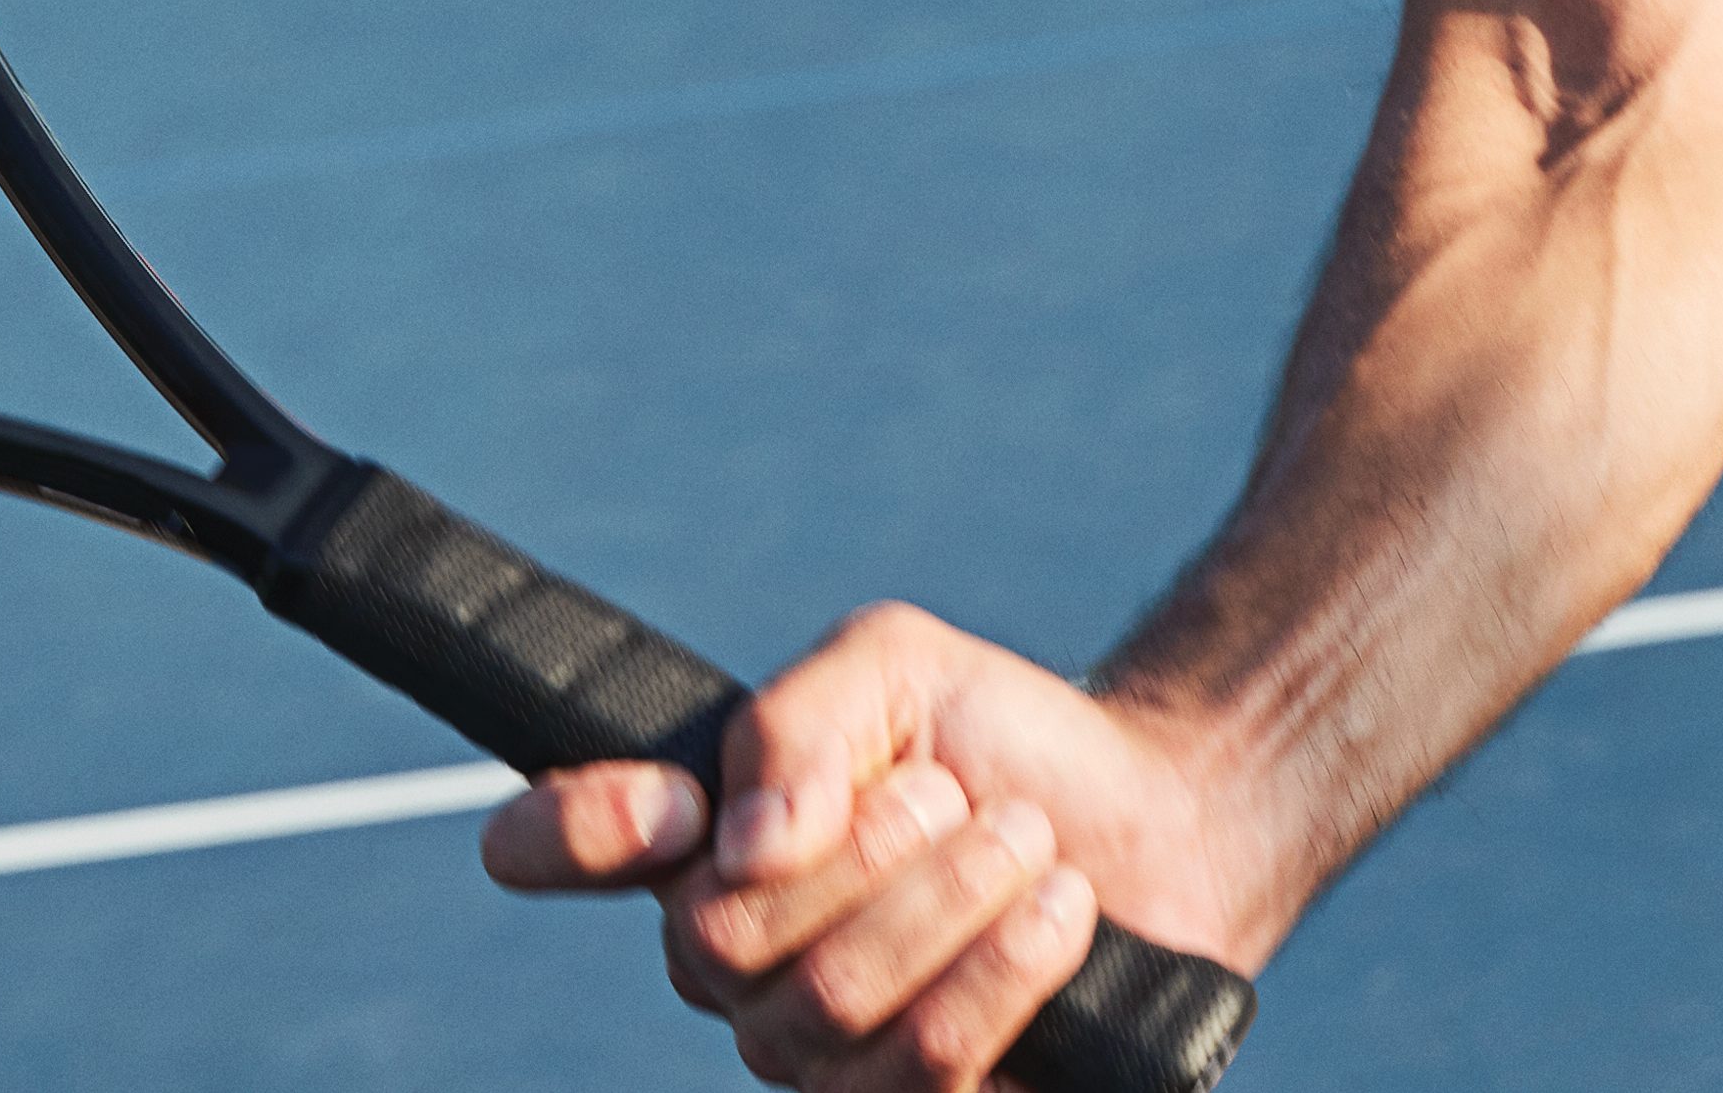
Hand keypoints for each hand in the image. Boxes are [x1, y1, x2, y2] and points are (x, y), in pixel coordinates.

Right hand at [477, 602, 1252, 1090]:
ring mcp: (816, 1060)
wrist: (1156, 823)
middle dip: (867, 850)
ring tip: (1030, 846)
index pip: (566, 843)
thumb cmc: (1001, 742)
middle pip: (720, 940)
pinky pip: (924, 1075)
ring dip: (953, 902)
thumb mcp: (896, 670)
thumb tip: (745, 842)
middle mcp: (733, 967)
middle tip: (959, 795)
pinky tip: (1057, 917)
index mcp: (702, 843)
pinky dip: (1005, 974)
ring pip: (830, 1009)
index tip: (659, 806)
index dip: (569, 831)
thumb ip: (800, 724)